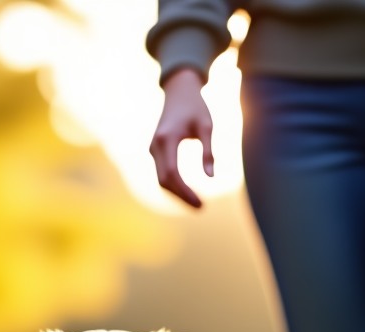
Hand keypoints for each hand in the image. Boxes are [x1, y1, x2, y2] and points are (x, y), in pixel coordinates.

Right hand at [149, 68, 214, 207]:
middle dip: (181, 197)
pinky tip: (187, 192)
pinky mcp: (155, 150)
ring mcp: (153, 148)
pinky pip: (161, 173)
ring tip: (196, 203)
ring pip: (161, 180)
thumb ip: (208, 151)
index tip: (201, 204)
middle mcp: (155, 145)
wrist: (178, 91)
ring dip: (177, 194)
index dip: (184, 192)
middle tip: (200, 208)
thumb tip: (211, 177)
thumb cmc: (196, 106)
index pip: (171, 174)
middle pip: (163, 181)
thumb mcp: (207, 127)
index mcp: (167, 138)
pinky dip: (173, 186)